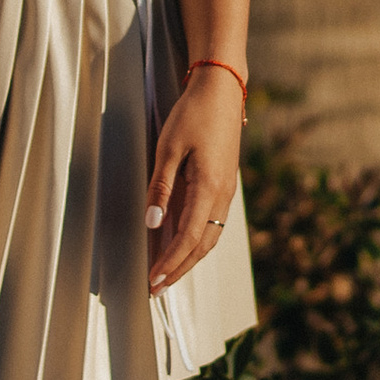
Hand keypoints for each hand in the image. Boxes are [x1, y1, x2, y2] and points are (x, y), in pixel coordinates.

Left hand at [145, 70, 241, 296]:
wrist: (222, 90)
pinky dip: (197, 241)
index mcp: (210, 187)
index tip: (152, 280)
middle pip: (203, 245)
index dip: (170, 263)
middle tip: (156, 289)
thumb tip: (154, 223)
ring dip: (189, 259)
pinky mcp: (225, 183)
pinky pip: (213, 222)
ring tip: (168, 273)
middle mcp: (223, 194)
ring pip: (210, 236)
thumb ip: (161, 187)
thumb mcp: (169, 148)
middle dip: (179, 270)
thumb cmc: (193, 114)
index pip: (188, 238)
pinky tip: (183, 244)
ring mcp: (227, 190)